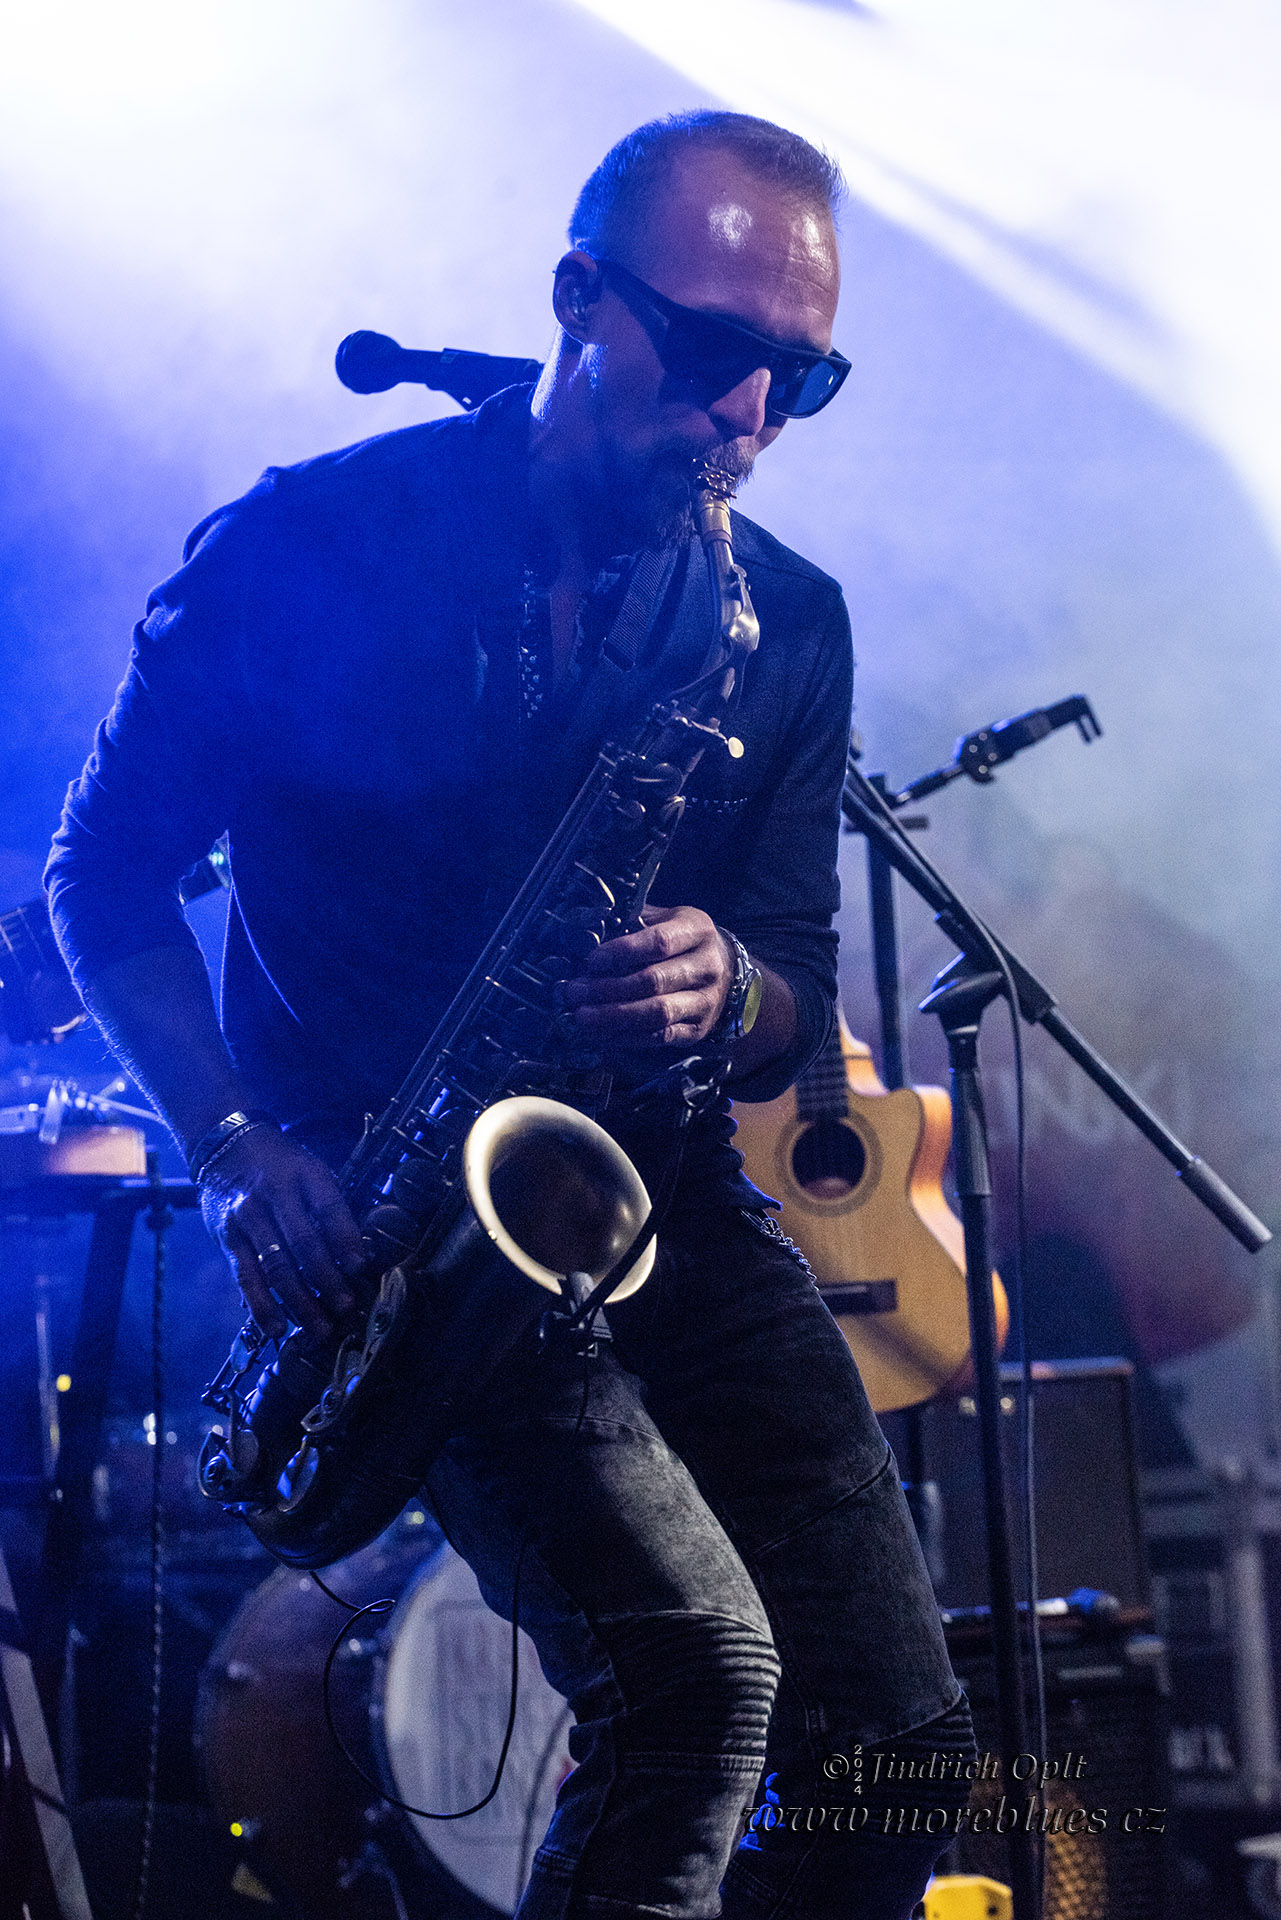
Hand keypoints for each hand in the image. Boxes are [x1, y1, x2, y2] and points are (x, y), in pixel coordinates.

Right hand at [198, 1127, 365, 1339]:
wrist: (227, 1145)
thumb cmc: (281, 1164)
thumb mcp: (311, 1169)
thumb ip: (330, 1205)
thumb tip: (358, 1253)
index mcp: (305, 1173)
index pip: (328, 1207)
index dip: (345, 1239)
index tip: (360, 1268)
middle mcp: (275, 1194)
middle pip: (303, 1242)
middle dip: (327, 1279)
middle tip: (345, 1307)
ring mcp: (248, 1216)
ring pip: (275, 1265)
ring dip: (299, 1301)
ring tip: (320, 1328)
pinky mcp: (228, 1237)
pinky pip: (245, 1276)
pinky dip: (261, 1304)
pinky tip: (276, 1327)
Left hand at [560, 905, 731, 1049]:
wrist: (723, 970)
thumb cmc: (680, 940)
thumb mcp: (663, 919)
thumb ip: (629, 924)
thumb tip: (582, 936)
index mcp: (697, 930)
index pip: (659, 943)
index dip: (622, 952)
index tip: (590, 961)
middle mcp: (707, 967)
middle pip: (654, 981)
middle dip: (608, 989)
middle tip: (573, 992)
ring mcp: (705, 1001)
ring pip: (657, 1014)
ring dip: (613, 1017)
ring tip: (581, 1017)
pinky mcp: (697, 1030)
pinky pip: (659, 1037)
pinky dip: (626, 1037)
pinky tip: (600, 1033)